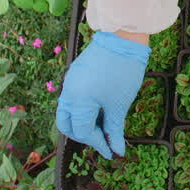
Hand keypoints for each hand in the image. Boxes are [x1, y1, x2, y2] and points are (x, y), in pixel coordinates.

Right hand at [56, 31, 149, 158]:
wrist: (122, 38)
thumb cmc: (123, 71)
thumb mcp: (120, 104)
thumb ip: (115, 130)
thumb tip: (117, 150)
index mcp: (77, 101)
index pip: (83, 132)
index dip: (99, 144)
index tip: (112, 151)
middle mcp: (68, 93)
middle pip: (66, 125)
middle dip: (84, 136)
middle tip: (103, 140)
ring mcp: (69, 83)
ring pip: (67, 113)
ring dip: (82, 123)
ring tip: (103, 127)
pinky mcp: (74, 75)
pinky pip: (72, 99)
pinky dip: (82, 111)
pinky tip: (100, 111)